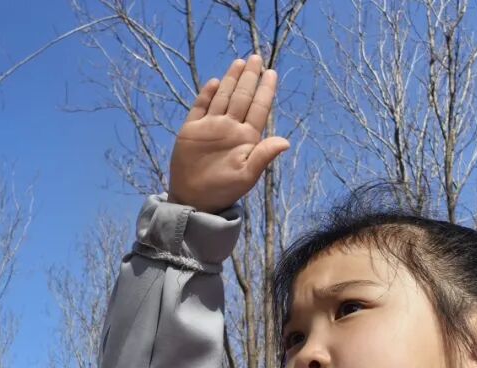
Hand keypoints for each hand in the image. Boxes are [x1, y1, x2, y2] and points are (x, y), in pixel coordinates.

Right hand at [168, 55, 288, 212]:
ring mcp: (210, 127)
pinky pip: (200, 108)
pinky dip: (206, 94)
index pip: (258, 107)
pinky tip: (215, 82)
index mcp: (246, 137)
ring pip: (223, 97)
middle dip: (249, 77)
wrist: (194, 200)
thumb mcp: (247, 175)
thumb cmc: (223, 189)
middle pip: (242, 97)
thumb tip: (285, 141)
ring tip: (240, 62)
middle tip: (256, 57)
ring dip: (232, 80)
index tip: (271, 72)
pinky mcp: (191, 131)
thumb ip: (263, 156)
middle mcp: (230, 127)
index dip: (265, 90)